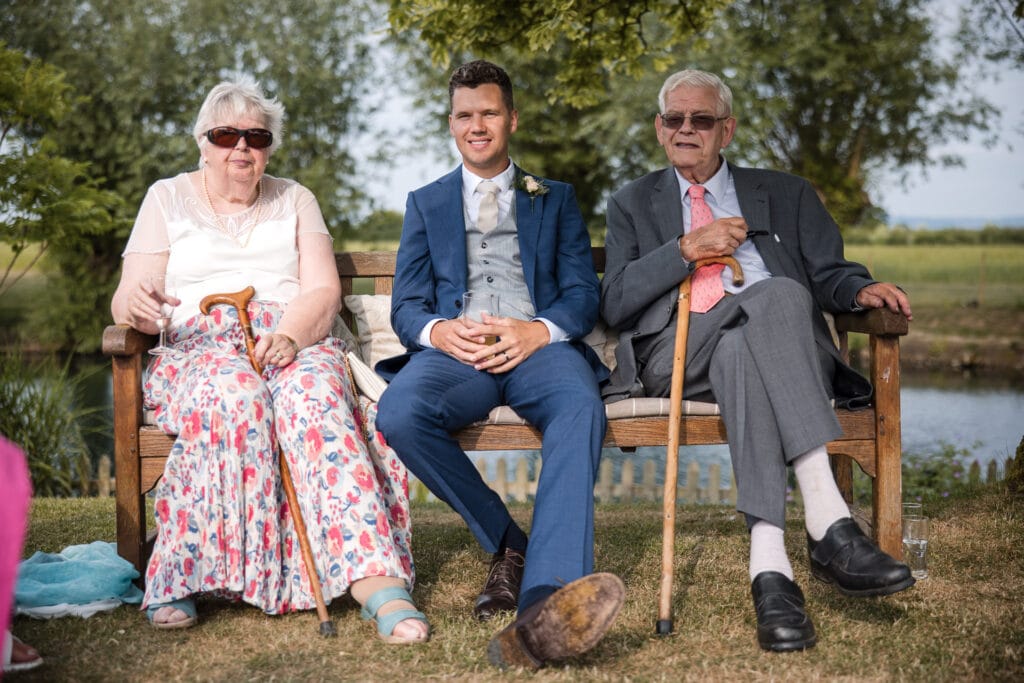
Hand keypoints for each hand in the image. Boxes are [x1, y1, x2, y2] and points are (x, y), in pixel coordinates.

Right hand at [127, 278, 179, 333]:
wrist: (142, 306)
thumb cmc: (152, 298)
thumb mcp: (161, 298)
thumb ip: (169, 299)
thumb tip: (179, 302)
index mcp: (143, 284)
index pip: (144, 283)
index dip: (147, 286)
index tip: (152, 291)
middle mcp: (136, 291)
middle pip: (143, 296)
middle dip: (151, 303)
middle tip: (159, 309)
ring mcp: (132, 299)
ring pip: (140, 305)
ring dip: (150, 311)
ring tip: (159, 316)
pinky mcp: (131, 308)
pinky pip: (138, 312)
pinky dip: (146, 316)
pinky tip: (153, 319)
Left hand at [255, 332, 300, 367]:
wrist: (288, 340)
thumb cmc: (273, 343)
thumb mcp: (264, 341)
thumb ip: (257, 347)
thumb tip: (253, 354)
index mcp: (271, 337)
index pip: (265, 344)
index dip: (259, 353)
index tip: (257, 359)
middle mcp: (280, 341)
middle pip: (268, 355)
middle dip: (263, 362)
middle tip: (261, 364)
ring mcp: (286, 348)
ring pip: (274, 360)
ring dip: (270, 363)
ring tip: (269, 361)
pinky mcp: (291, 355)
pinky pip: (281, 364)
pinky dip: (277, 364)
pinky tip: (277, 361)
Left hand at [430, 315, 549, 371]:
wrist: (540, 334)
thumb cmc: (522, 327)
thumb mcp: (509, 320)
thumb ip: (495, 320)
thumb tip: (482, 316)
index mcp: (508, 329)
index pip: (492, 329)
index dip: (479, 331)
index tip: (469, 333)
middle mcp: (512, 340)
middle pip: (495, 348)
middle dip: (482, 354)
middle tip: (471, 358)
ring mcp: (517, 350)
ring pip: (500, 359)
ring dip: (488, 364)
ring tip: (477, 367)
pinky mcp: (521, 358)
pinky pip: (508, 366)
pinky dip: (498, 369)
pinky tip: (490, 371)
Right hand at [680, 217, 747, 261]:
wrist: (692, 245)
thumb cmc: (701, 236)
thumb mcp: (714, 224)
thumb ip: (727, 225)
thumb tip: (738, 228)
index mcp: (723, 222)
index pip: (742, 222)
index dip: (744, 228)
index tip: (742, 231)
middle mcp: (725, 230)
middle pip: (743, 234)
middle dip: (741, 239)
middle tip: (735, 241)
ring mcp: (725, 239)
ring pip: (737, 245)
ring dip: (732, 246)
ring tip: (723, 245)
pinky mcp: (723, 249)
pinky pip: (732, 251)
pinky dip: (728, 252)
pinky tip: (720, 249)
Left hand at [856, 282, 912, 320]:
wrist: (864, 290)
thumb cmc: (864, 296)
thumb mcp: (863, 299)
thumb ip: (871, 301)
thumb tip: (881, 304)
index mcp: (880, 288)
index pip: (889, 295)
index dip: (893, 303)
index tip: (896, 312)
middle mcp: (889, 287)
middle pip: (899, 295)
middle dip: (904, 305)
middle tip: (907, 315)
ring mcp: (894, 289)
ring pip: (903, 297)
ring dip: (907, 307)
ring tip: (909, 317)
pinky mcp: (896, 293)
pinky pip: (903, 299)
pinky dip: (906, 306)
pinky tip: (908, 315)